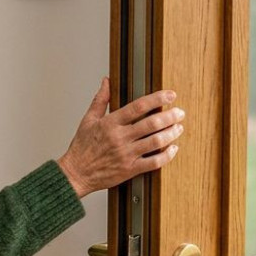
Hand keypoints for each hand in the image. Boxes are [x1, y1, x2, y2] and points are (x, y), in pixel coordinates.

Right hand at [56, 78, 184, 197]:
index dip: (157, 99)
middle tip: (180, 112)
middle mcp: (120, 138)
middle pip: (151, 124)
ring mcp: (126, 154)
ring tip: (179, 128)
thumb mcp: (88, 120)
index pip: (138, 106)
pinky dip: (167, 155)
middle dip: (170, 116)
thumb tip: (106, 81)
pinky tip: (173, 149)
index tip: (170, 95)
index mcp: (110, 123)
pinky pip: (153, 162)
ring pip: (155, 142)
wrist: (76, 173)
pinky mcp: (130, 169)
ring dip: (171, 134)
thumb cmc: (82, 147)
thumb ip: (100, 100)